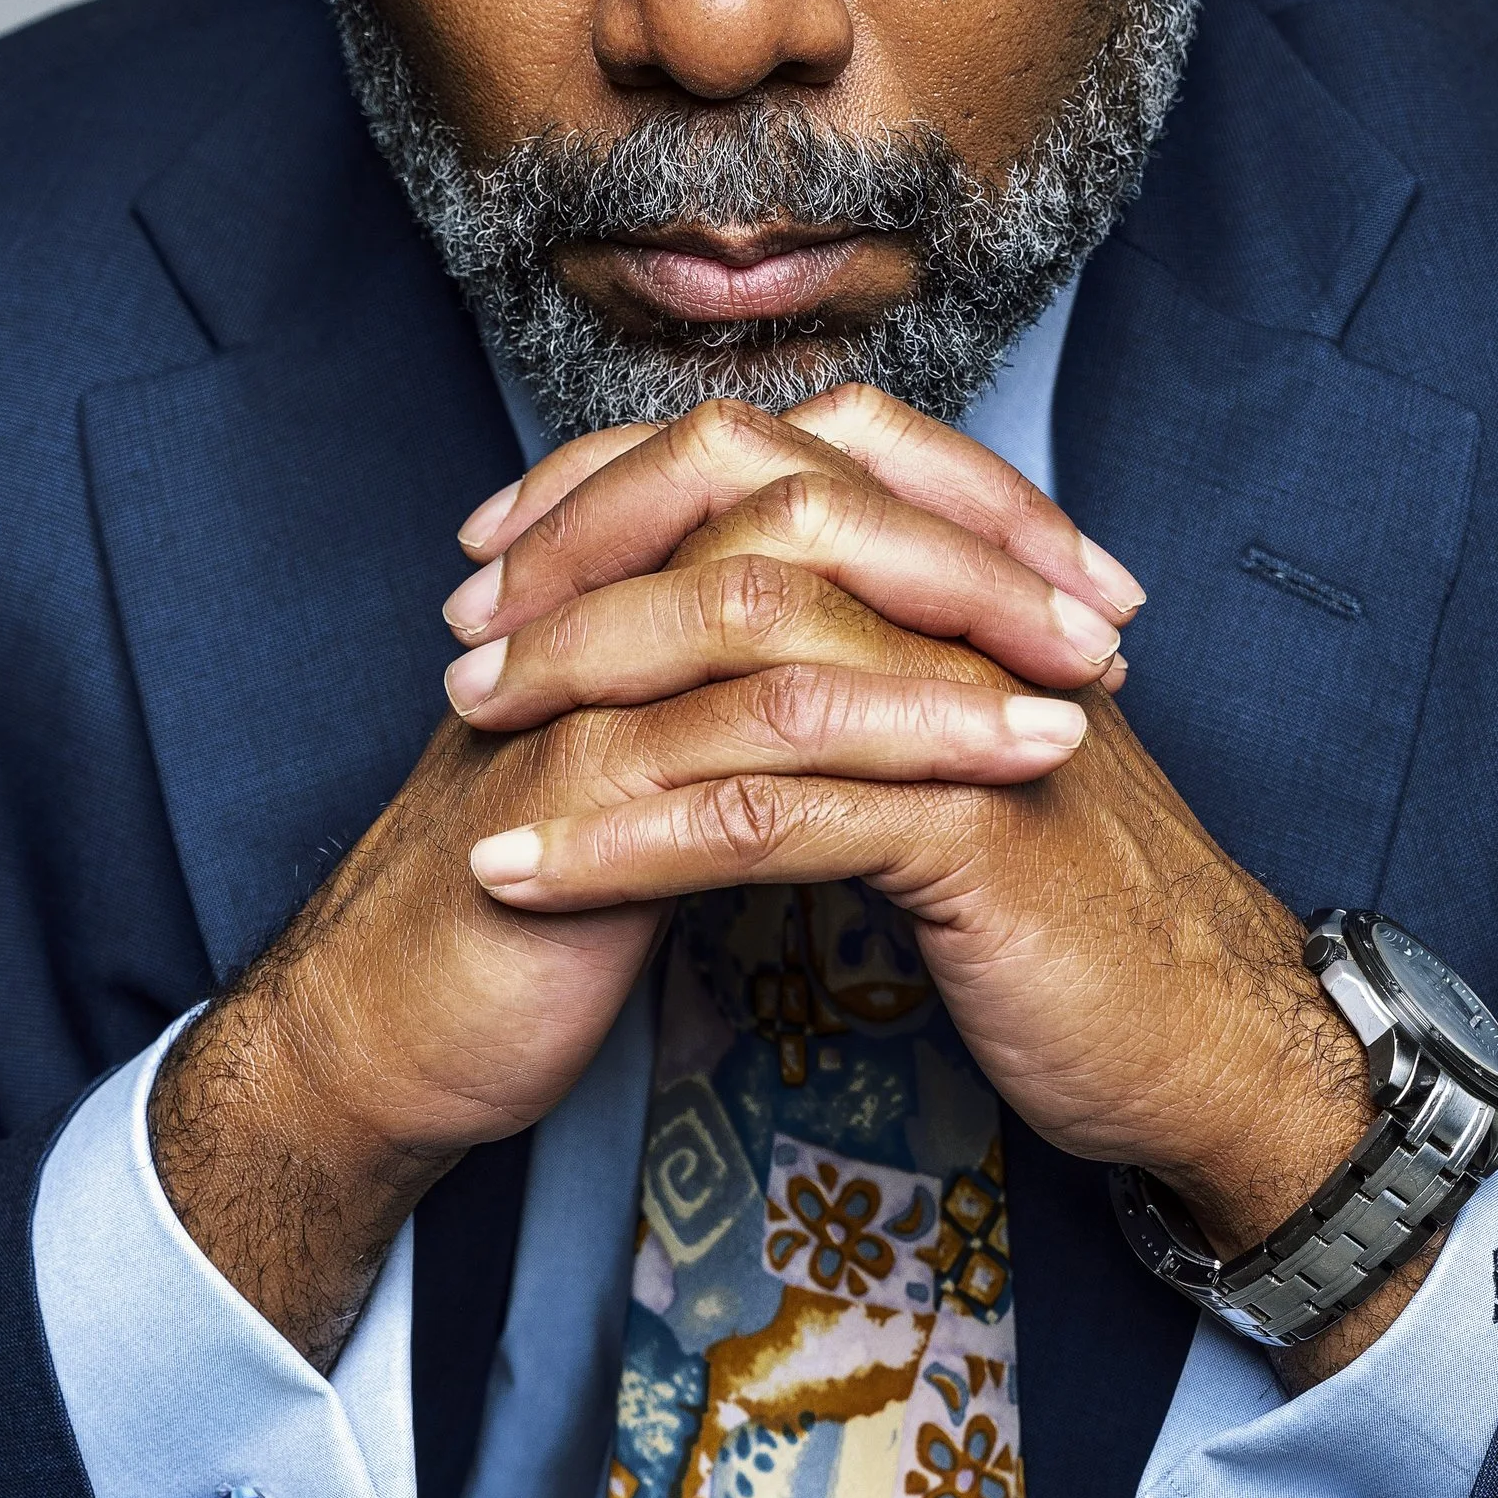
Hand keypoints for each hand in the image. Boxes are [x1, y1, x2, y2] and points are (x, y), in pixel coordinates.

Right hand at [148, 395, 1128, 1365]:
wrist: (389, 1030)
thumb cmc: (534, 900)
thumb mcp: (662, 768)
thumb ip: (750, 690)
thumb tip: (900, 647)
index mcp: (627, 576)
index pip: (810, 466)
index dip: (957, 499)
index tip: (1083, 568)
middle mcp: (597, 601)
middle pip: (807, 500)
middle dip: (975, 548)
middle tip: (1108, 611)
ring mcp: (577, 688)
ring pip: (782, 611)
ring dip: (951, 648)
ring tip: (1082, 693)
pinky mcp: (572, 799)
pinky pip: (746, 748)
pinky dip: (883, 755)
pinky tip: (990, 786)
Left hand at [449, 390, 1420, 1379]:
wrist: (1210, 1043)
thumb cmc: (1077, 917)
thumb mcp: (962, 763)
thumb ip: (873, 680)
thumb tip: (737, 637)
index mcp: (964, 586)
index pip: (775, 464)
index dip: (623, 486)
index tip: (500, 547)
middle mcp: (974, 619)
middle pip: (746, 529)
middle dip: (584, 575)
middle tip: (464, 639)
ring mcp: (978, 713)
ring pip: (744, 660)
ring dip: (582, 698)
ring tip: (468, 738)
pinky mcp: (971, 830)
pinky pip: (763, 817)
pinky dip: (624, 844)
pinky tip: (525, 878)